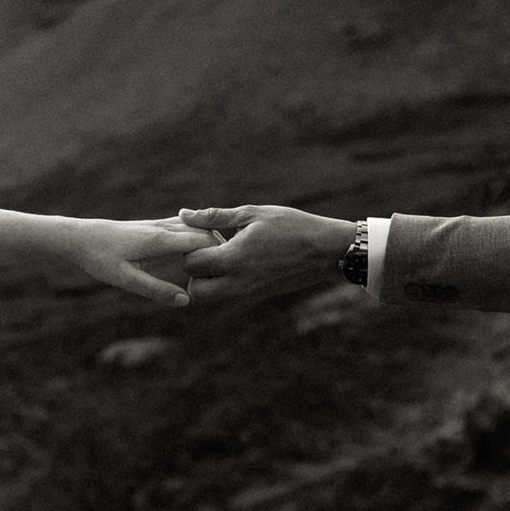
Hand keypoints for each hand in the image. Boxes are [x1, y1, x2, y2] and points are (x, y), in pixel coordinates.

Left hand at [64, 216, 220, 305]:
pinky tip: (202, 248)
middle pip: (203, 232)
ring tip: (226, 259)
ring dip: (211, 240)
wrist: (81, 236)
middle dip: (221, 247)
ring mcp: (158, 225)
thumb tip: (186, 300)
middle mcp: (162, 228)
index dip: (220, 254)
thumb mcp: (126, 280)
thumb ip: (156, 290)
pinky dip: (198, 235)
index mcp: (159, 241)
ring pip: (195, 227)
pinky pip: (184, 226)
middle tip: (238, 266)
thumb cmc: (101, 259)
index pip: (201, 241)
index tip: (233, 269)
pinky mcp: (153, 226)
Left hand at [178, 204, 356, 305]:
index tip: (207, 233)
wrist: (326, 251)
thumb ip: (215, 217)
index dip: (192, 247)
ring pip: (211, 297)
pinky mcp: (257, 296)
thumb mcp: (252, 214)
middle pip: (196, 290)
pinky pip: (229, 295)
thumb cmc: (291, 226)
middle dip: (195, 272)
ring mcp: (248, 293)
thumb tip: (183, 214)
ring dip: (209, 279)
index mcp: (234, 259)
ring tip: (224, 254)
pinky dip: (225, 282)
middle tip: (210, 249)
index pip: (192, 264)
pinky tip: (239, 260)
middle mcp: (238, 282)